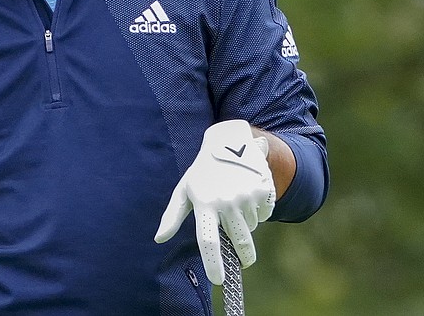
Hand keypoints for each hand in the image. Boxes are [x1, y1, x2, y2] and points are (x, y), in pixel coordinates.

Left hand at [154, 120, 275, 284]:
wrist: (229, 142)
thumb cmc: (202, 172)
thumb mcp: (184, 189)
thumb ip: (172, 216)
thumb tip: (159, 239)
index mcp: (204, 203)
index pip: (208, 240)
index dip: (214, 263)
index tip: (219, 280)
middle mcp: (226, 201)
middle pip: (238, 241)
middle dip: (243, 257)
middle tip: (242, 262)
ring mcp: (246, 195)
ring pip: (251, 228)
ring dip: (246, 225)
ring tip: (236, 205)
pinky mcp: (263, 189)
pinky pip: (264, 215)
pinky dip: (258, 212)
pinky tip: (248, 196)